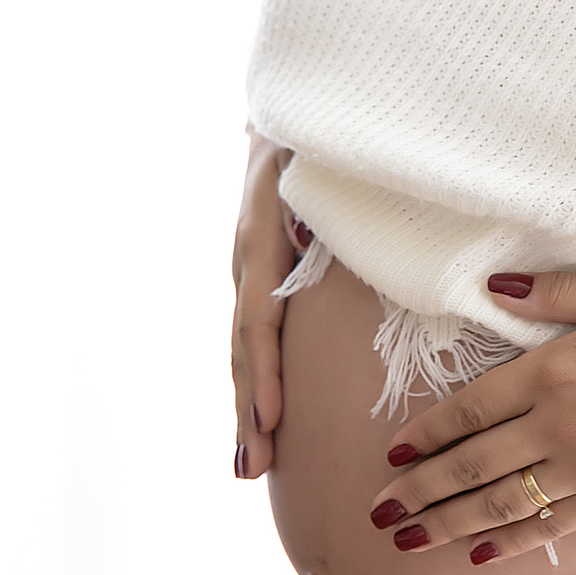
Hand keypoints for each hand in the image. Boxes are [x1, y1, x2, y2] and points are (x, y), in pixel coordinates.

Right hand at [231, 123, 301, 479]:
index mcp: (261, 233)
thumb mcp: (323, 155)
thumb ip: (330, 195)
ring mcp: (250, 264)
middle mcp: (248, 254)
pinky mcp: (262, 269)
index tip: (270, 419)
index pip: (259, 315)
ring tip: (248, 464)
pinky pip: (254, 331)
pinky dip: (254, 377)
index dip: (263, 369)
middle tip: (251, 469)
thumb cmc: (319, 129)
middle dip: (247, 408)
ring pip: (244, 344)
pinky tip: (261, 419)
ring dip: (246, 404)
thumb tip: (331, 239)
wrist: (289, 105)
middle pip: (244, 342)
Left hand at [367, 271, 575, 564]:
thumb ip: (560, 293)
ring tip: (408, 542)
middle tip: (379, 513)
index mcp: (558, 371)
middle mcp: (560, 426)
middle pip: (476, 463)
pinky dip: (512, 541)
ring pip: (502, 502)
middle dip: (423, 490)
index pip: (475, 407)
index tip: (394, 454)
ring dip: (450, 523)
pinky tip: (480, 554)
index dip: (430, 432)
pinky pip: (550, 525)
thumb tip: (494, 287)